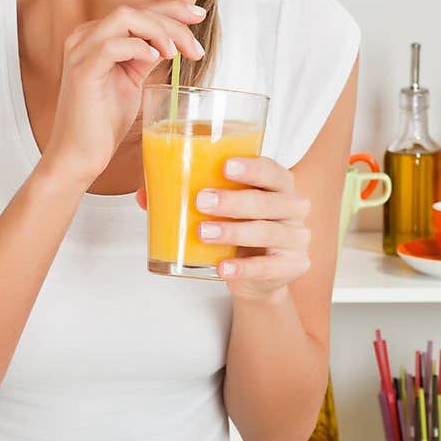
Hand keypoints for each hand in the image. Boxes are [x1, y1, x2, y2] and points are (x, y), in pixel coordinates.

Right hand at [42, 0, 205, 188]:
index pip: (138, 10)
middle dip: (173, 22)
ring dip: (158, 31)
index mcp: (96, 36)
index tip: (199, 15)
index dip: (171, 8)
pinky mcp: (82, 70)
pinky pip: (112, 45)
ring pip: (125, 18)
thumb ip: (145, 56)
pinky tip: (155, 59)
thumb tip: (172, 41)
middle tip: (195, 49)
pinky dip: (139, 48)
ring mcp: (80, 51)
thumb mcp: (132, 80)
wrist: (80, 156)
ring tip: (175, 54)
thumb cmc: (103, 123)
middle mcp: (84, 37)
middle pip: (135, 11)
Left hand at [135, 156, 310, 300]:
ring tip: (203, 232)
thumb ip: (186, 196)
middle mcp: (294, 208)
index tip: (224, 166)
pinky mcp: (293, 266)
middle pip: (268, 202)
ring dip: (233, 232)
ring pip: (267, 232)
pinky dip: (243, 268)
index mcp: (280, 184)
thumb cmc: (239, 227)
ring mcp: (297, 238)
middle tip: (201, 201)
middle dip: (233, 201)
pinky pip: (267, 267)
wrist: (259, 274)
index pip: (272, 170)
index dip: (251, 167)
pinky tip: (222, 268)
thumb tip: (143, 195)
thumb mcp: (221, 209)